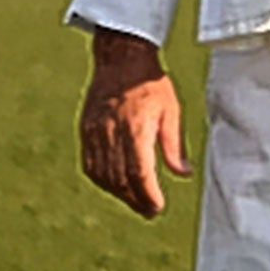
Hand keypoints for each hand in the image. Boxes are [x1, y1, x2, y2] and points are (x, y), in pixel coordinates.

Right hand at [78, 30, 189, 218]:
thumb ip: (173, 146)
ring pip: (103, 175)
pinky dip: (102, 180)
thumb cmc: (151, 84)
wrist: (121, 60)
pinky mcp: (86, 131)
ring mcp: (95, 132)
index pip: (139, 172)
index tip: (157, 206)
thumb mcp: (171, 111)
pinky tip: (115, 185)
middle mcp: (112, 133)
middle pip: (120, 178)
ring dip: (119, 193)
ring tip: (135, 201)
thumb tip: (183, 173)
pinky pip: (90, 164)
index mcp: (135, 128)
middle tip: (150, 210)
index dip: (147, 195)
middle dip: (135, 199)